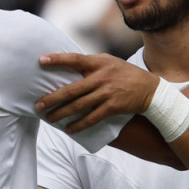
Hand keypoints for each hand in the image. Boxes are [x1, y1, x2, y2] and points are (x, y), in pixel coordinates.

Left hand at [36, 53, 158, 132]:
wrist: (149, 89)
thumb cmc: (124, 73)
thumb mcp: (109, 62)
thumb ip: (91, 63)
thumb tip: (68, 66)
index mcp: (99, 63)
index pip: (75, 59)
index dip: (58, 59)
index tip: (41, 60)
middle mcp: (101, 77)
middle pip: (72, 89)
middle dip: (53, 98)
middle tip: (38, 105)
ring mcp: (107, 93)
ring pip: (79, 106)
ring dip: (62, 114)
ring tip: (50, 119)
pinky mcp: (112, 107)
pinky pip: (92, 118)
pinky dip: (79, 125)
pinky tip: (69, 129)